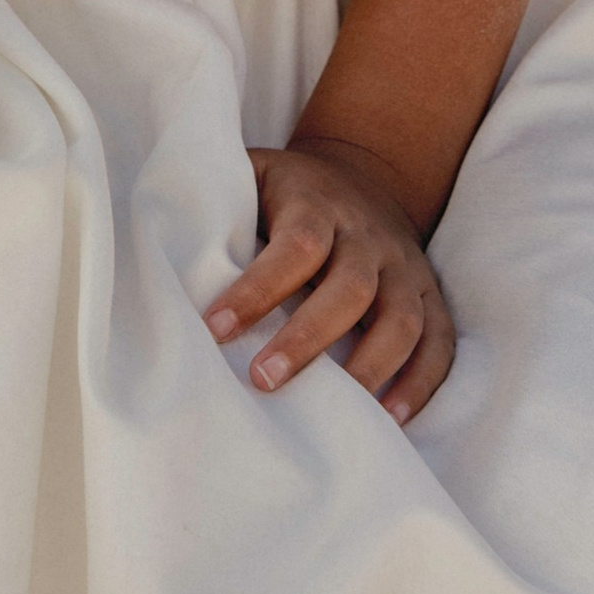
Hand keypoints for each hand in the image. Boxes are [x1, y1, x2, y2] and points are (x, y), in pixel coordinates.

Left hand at [204, 133, 454, 421]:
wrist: (363, 174)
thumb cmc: (286, 191)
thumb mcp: (251, 174)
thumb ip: (215, 202)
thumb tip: (155, 244)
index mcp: (318, 203)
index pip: (296, 245)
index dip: (258, 288)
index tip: (214, 328)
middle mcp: (368, 237)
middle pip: (350, 287)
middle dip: (307, 338)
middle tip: (262, 380)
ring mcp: (405, 270)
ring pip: (401, 321)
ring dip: (369, 370)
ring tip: (334, 416)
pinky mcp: (430, 300)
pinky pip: (438, 345)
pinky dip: (421, 384)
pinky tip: (390, 420)